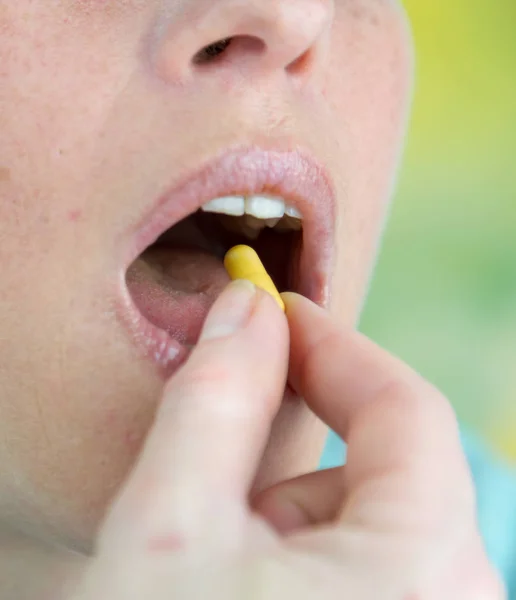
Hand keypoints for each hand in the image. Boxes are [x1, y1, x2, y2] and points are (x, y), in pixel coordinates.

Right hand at [71, 282, 503, 599]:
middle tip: (216, 490)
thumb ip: (216, 400)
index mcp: (426, 573)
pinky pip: (373, 576)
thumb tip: (246, 310)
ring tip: (221, 579)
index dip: (332, 346)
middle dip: (295, 457)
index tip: (278, 314)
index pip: (404, 407)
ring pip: (373, 528)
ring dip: (293, 523)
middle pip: (386, 473)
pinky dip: (310, 564)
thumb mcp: (173, 530)